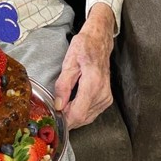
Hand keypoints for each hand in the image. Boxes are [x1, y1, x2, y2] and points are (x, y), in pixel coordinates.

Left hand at [54, 3, 114, 128]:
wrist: (99, 41)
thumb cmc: (84, 47)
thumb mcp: (69, 62)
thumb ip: (63, 85)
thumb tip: (58, 105)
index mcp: (93, 83)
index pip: (78, 113)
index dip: (64, 119)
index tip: (54, 116)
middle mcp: (102, 93)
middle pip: (83, 118)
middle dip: (67, 117)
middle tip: (55, 109)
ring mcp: (106, 97)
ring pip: (87, 118)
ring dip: (73, 115)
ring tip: (62, 105)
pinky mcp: (107, 99)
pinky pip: (92, 112)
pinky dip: (81, 111)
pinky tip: (72, 104)